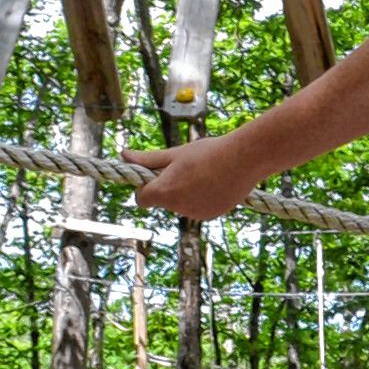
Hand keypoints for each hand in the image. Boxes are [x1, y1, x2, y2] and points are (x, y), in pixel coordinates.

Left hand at [126, 133, 260, 222]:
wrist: (244, 159)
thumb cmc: (207, 152)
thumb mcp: (176, 153)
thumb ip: (148, 159)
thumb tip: (124, 155)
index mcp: (165, 191)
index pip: (142, 199)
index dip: (145, 187)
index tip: (156, 175)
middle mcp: (177, 207)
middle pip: (163, 200)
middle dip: (169, 187)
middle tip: (186, 167)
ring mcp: (195, 214)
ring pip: (181, 204)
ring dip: (186, 192)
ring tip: (204, 173)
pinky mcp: (211, 216)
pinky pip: (198, 208)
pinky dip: (202, 198)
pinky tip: (215, 182)